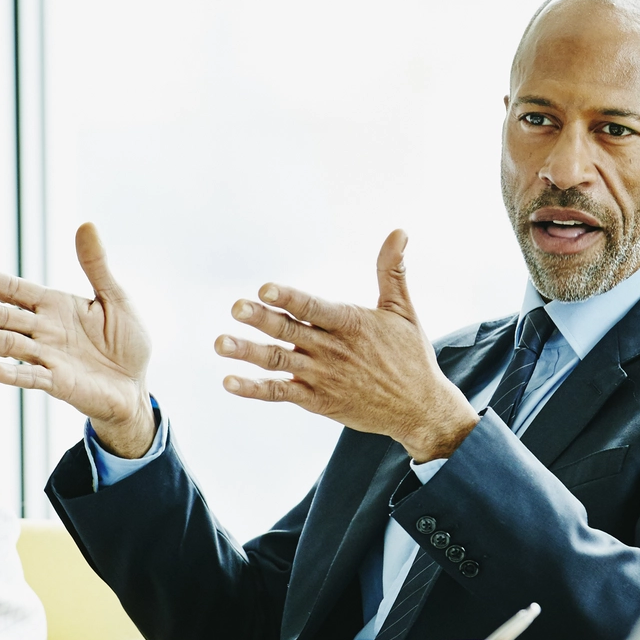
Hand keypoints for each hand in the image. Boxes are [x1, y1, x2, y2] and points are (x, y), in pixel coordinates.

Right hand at [0, 223, 155, 456]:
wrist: (135, 386)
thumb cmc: (125, 342)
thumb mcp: (115, 297)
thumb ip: (96, 265)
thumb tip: (87, 224)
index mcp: (53, 306)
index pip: (12, 289)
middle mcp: (43, 330)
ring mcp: (48, 357)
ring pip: (7, 345)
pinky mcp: (59, 383)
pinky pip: (33, 377)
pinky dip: (15, 375)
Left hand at [215, 230, 479, 460]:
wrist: (419, 408)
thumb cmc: (410, 355)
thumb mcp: (403, 310)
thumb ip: (392, 270)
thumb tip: (398, 231)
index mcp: (350, 324)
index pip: (313, 308)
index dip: (289, 298)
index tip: (265, 288)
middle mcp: (332, 350)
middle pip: (289, 331)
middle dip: (261, 319)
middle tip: (236, 308)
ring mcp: (322, 377)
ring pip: (278, 361)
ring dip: (248, 353)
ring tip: (220, 344)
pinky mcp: (317, 400)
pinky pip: (280, 393)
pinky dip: (255, 389)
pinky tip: (230, 381)